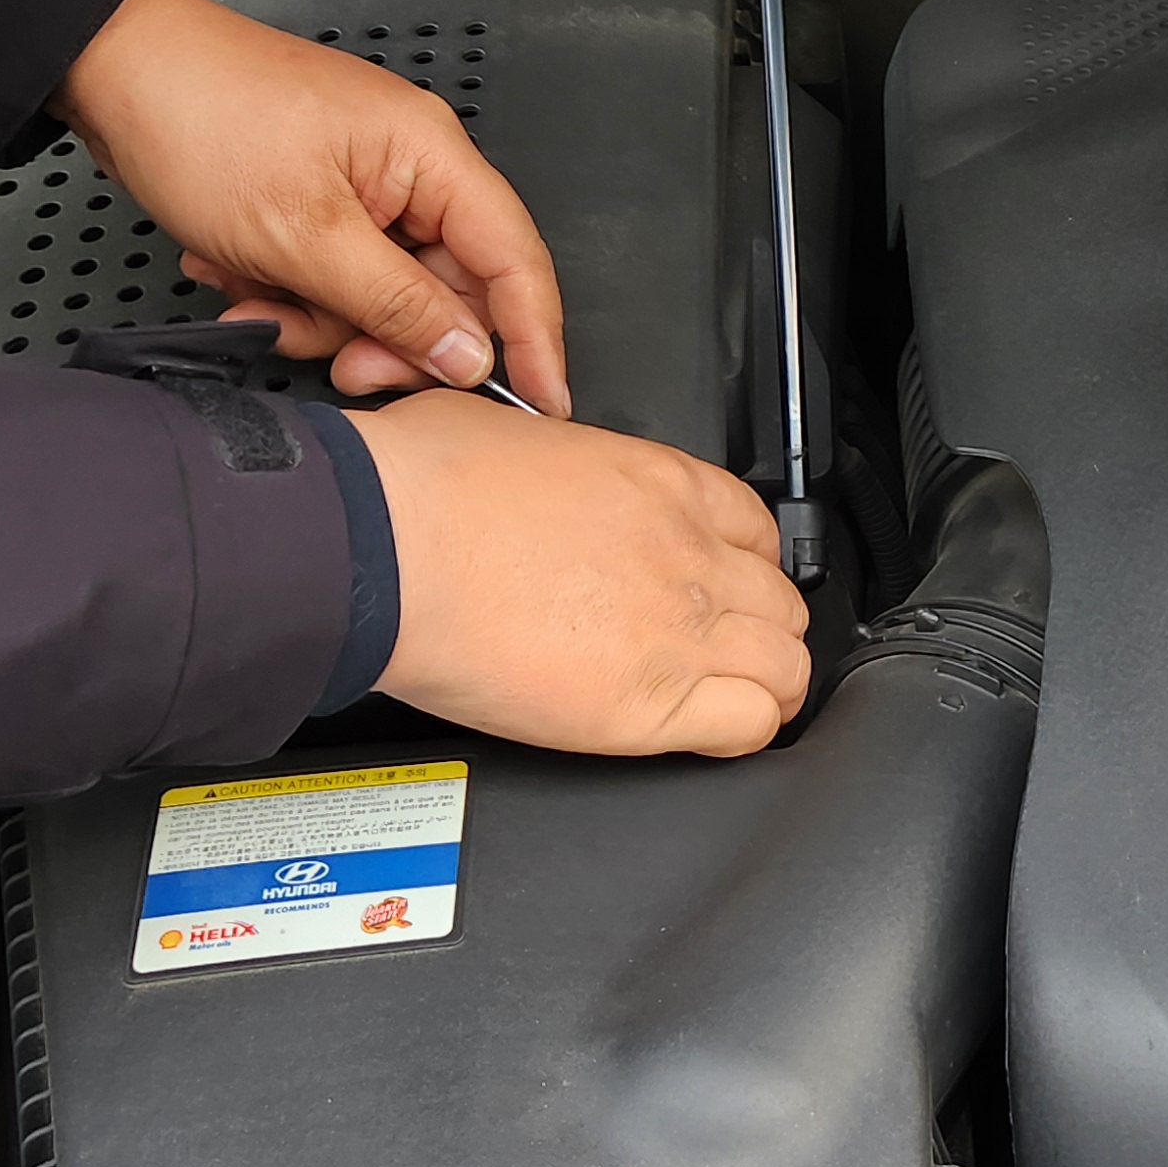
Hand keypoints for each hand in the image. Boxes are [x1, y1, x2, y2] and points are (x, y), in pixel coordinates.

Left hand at [52, 0, 571, 412]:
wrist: (108, 66)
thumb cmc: (201, 118)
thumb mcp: (305, 238)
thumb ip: (397, 306)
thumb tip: (470, 356)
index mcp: (431, 156)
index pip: (515, 261)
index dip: (534, 340)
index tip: (542, 404)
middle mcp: (413, 166)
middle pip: (447, 289)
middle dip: (387, 338)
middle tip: (341, 366)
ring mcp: (365, 183)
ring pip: (382, 294)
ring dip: (320, 317)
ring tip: (254, 297)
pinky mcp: (320, 198)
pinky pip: (334, 274)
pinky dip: (290, 291)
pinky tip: (236, 273)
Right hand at [344, 393, 809, 756]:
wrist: (384, 544)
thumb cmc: (419, 485)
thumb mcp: (515, 430)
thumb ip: (566, 463)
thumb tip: (554, 476)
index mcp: (662, 484)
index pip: (757, 530)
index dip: (745, 566)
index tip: (725, 584)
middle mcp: (688, 555)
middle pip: (780, 603)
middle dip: (761, 629)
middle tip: (730, 649)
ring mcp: (678, 632)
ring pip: (783, 668)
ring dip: (766, 685)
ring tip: (737, 700)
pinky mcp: (646, 705)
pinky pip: (747, 727)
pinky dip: (745, 734)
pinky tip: (719, 735)